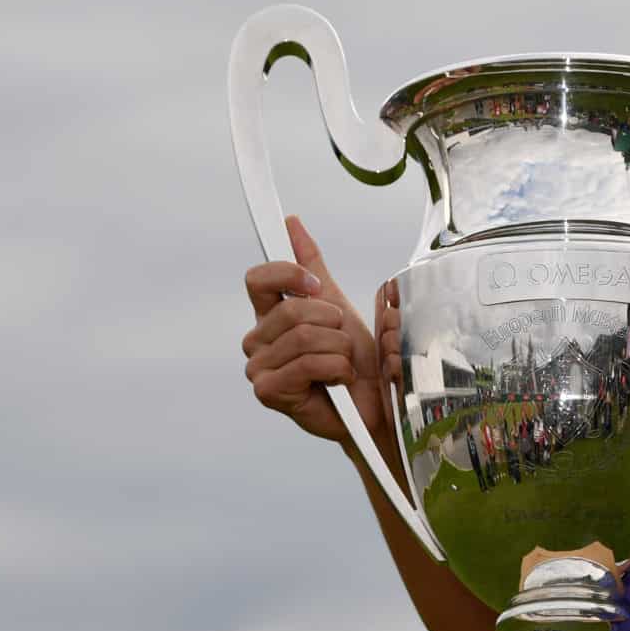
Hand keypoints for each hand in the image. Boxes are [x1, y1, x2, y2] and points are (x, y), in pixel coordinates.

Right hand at [242, 216, 389, 452]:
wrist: (373, 406)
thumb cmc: (355, 361)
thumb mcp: (336, 305)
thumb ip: (311, 266)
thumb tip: (290, 223)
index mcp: (267, 316)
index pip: (258, 280)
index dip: (289, 275)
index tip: (318, 286)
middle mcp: (256, 340)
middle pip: (291, 310)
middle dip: (331, 323)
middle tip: (343, 341)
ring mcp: (258, 368)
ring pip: (304, 337)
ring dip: (339, 349)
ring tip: (344, 364)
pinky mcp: (269, 392)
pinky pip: (307, 364)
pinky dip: (336, 369)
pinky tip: (339, 381)